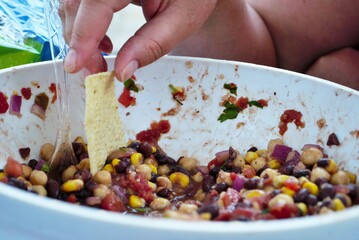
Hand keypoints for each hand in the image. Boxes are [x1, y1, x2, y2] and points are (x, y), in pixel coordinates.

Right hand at [61, 0, 217, 80]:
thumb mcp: (181, 19)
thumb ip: (152, 44)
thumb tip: (121, 72)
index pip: (95, 4)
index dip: (82, 37)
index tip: (75, 67)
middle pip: (75, 5)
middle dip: (79, 42)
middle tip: (95, 70)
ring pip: (72, 4)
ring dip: (79, 35)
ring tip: (102, 56)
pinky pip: (80, 2)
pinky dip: (84, 24)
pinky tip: (102, 41)